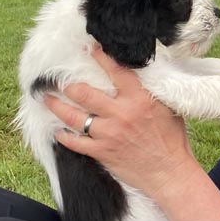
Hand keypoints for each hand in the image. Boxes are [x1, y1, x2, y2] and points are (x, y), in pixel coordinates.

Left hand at [44, 47, 195, 199]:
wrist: (169, 171)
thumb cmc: (172, 138)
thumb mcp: (166, 106)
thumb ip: (150, 90)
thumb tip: (139, 74)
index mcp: (139, 98)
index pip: (116, 71)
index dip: (101, 57)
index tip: (91, 48)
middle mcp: (120, 114)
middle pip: (85, 93)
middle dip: (69, 85)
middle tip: (59, 80)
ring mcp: (108, 134)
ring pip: (74, 117)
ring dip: (57, 107)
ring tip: (47, 99)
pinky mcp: (102, 152)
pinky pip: (75, 142)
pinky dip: (64, 137)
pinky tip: (57, 131)